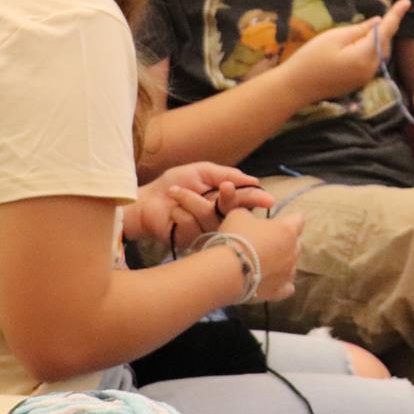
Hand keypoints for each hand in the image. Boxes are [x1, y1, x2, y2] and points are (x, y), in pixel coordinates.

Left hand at [126, 164, 274, 247]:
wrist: (146, 201)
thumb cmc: (173, 184)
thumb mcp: (201, 171)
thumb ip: (226, 174)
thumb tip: (253, 180)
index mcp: (224, 200)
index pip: (245, 200)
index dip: (256, 199)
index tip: (267, 199)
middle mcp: (219, 217)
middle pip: (234, 213)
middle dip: (230, 200)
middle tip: (224, 189)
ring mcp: (206, 231)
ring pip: (210, 218)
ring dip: (191, 200)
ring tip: (175, 193)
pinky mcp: (192, 242)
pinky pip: (193, 225)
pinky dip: (181, 212)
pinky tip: (172, 212)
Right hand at [217, 208, 305, 302]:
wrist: (226, 271)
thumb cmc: (235, 238)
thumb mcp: (239, 215)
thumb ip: (251, 216)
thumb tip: (251, 221)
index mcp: (287, 230)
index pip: (298, 219)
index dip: (288, 219)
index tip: (276, 222)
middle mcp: (293, 251)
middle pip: (295, 243)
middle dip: (283, 241)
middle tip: (263, 242)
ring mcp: (288, 273)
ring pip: (291, 265)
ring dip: (281, 262)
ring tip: (262, 263)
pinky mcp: (279, 291)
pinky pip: (287, 287)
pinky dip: (281, 284)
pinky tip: (271, 281)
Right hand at [279, 0, 410, 104]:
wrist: (295, 87)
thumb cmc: (311, 58)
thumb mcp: (334, 37)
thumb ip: (359, 30)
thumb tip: (378, 23)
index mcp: (366, 56)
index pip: (386, 31)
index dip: (396, 15)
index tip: (407, 1)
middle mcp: (371, 69)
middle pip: (385, 43)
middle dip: (388, 27)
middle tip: (391, 9)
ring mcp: (365, 78)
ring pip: (380, 52)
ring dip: (381, 38)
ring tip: (379, 23)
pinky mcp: (359, 82)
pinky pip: (372, 61)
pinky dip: (373, 48)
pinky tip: (367, 40)